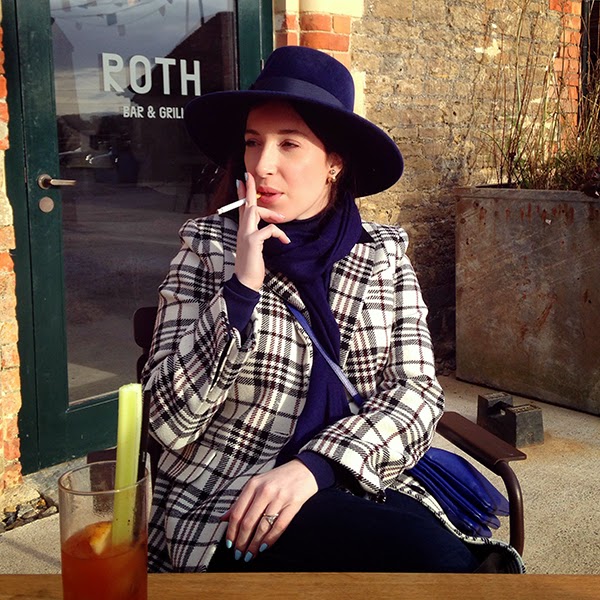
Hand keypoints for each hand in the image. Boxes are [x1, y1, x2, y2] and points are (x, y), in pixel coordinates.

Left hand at [220, 459, 317, 561]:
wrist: (304, 469)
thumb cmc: (278, 478)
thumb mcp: (257, 484)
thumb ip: (240, 501)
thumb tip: (224, 518)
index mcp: (253, 485)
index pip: (237, 512)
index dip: (232, 532)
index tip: (229, 544)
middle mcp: (265, 491)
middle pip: (248, 522)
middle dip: (242, 542)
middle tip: (239, 554)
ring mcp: (279, 498)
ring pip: (263, 527)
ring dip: (254, 544)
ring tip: (250, 554)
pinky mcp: (293, 504)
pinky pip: (279, 526)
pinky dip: (270, 539)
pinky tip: (264, 547)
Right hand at [234, 173, 289, 290]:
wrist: (245, 282)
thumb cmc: (252, 266)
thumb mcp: (255, 248)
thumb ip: (259, 236)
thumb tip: (269, 229)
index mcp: (243, 231)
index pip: (241, 209)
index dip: (241, 194)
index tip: (242, 181)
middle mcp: (242, 231)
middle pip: (246, 205)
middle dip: (248, 190)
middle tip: (249, 176)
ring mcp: (246, 235)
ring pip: (255, 212)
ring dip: (271, 213)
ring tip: (282, 219)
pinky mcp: (252, 241)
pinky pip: (269, 229)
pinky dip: (279, 233)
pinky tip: (285, 241)